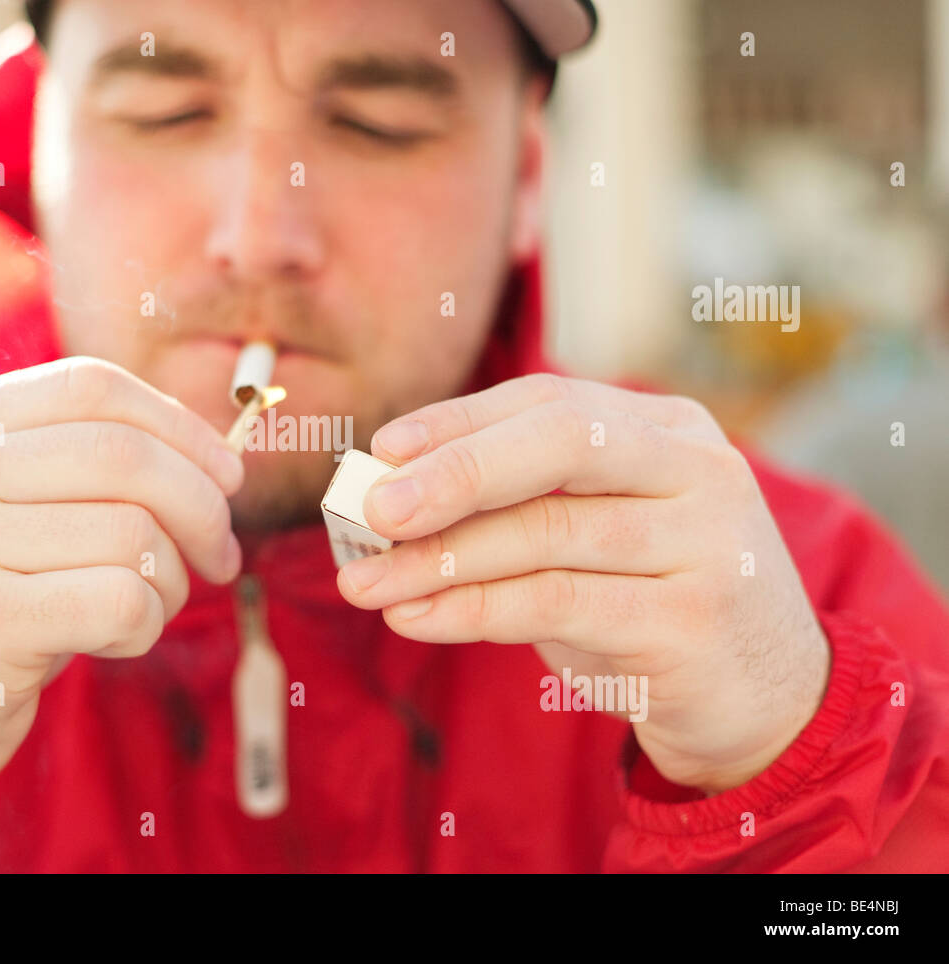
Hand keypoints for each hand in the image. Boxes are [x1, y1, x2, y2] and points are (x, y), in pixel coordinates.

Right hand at [0, 357, 243, 819]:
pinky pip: (121, 599)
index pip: (90, 386)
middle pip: (124, 455)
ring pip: (133, 533)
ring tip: (143, 610)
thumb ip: (67, 472)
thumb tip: (210, 460)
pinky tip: (115, 642)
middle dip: (201, 506)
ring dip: (169, 581)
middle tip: (219, 555)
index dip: (178, 425)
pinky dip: (145, 625)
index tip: (226, 475)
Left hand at [336, 373, 830, 793]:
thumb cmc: (651, 604)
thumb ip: (522, 505)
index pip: (550, 401)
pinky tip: (416, 617)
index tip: (383, 448)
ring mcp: (704, 542)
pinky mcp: (691, 621)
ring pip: (547, 531)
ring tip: (367, 583)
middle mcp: (697, 468)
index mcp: (670, 429)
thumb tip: (392, 501)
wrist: (767, 701)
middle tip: (373, 508)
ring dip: (440, 559)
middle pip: (560, 442)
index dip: (459, 421)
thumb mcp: (598, 536)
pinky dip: (472, 608)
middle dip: (454, 472)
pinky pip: (556, 603)